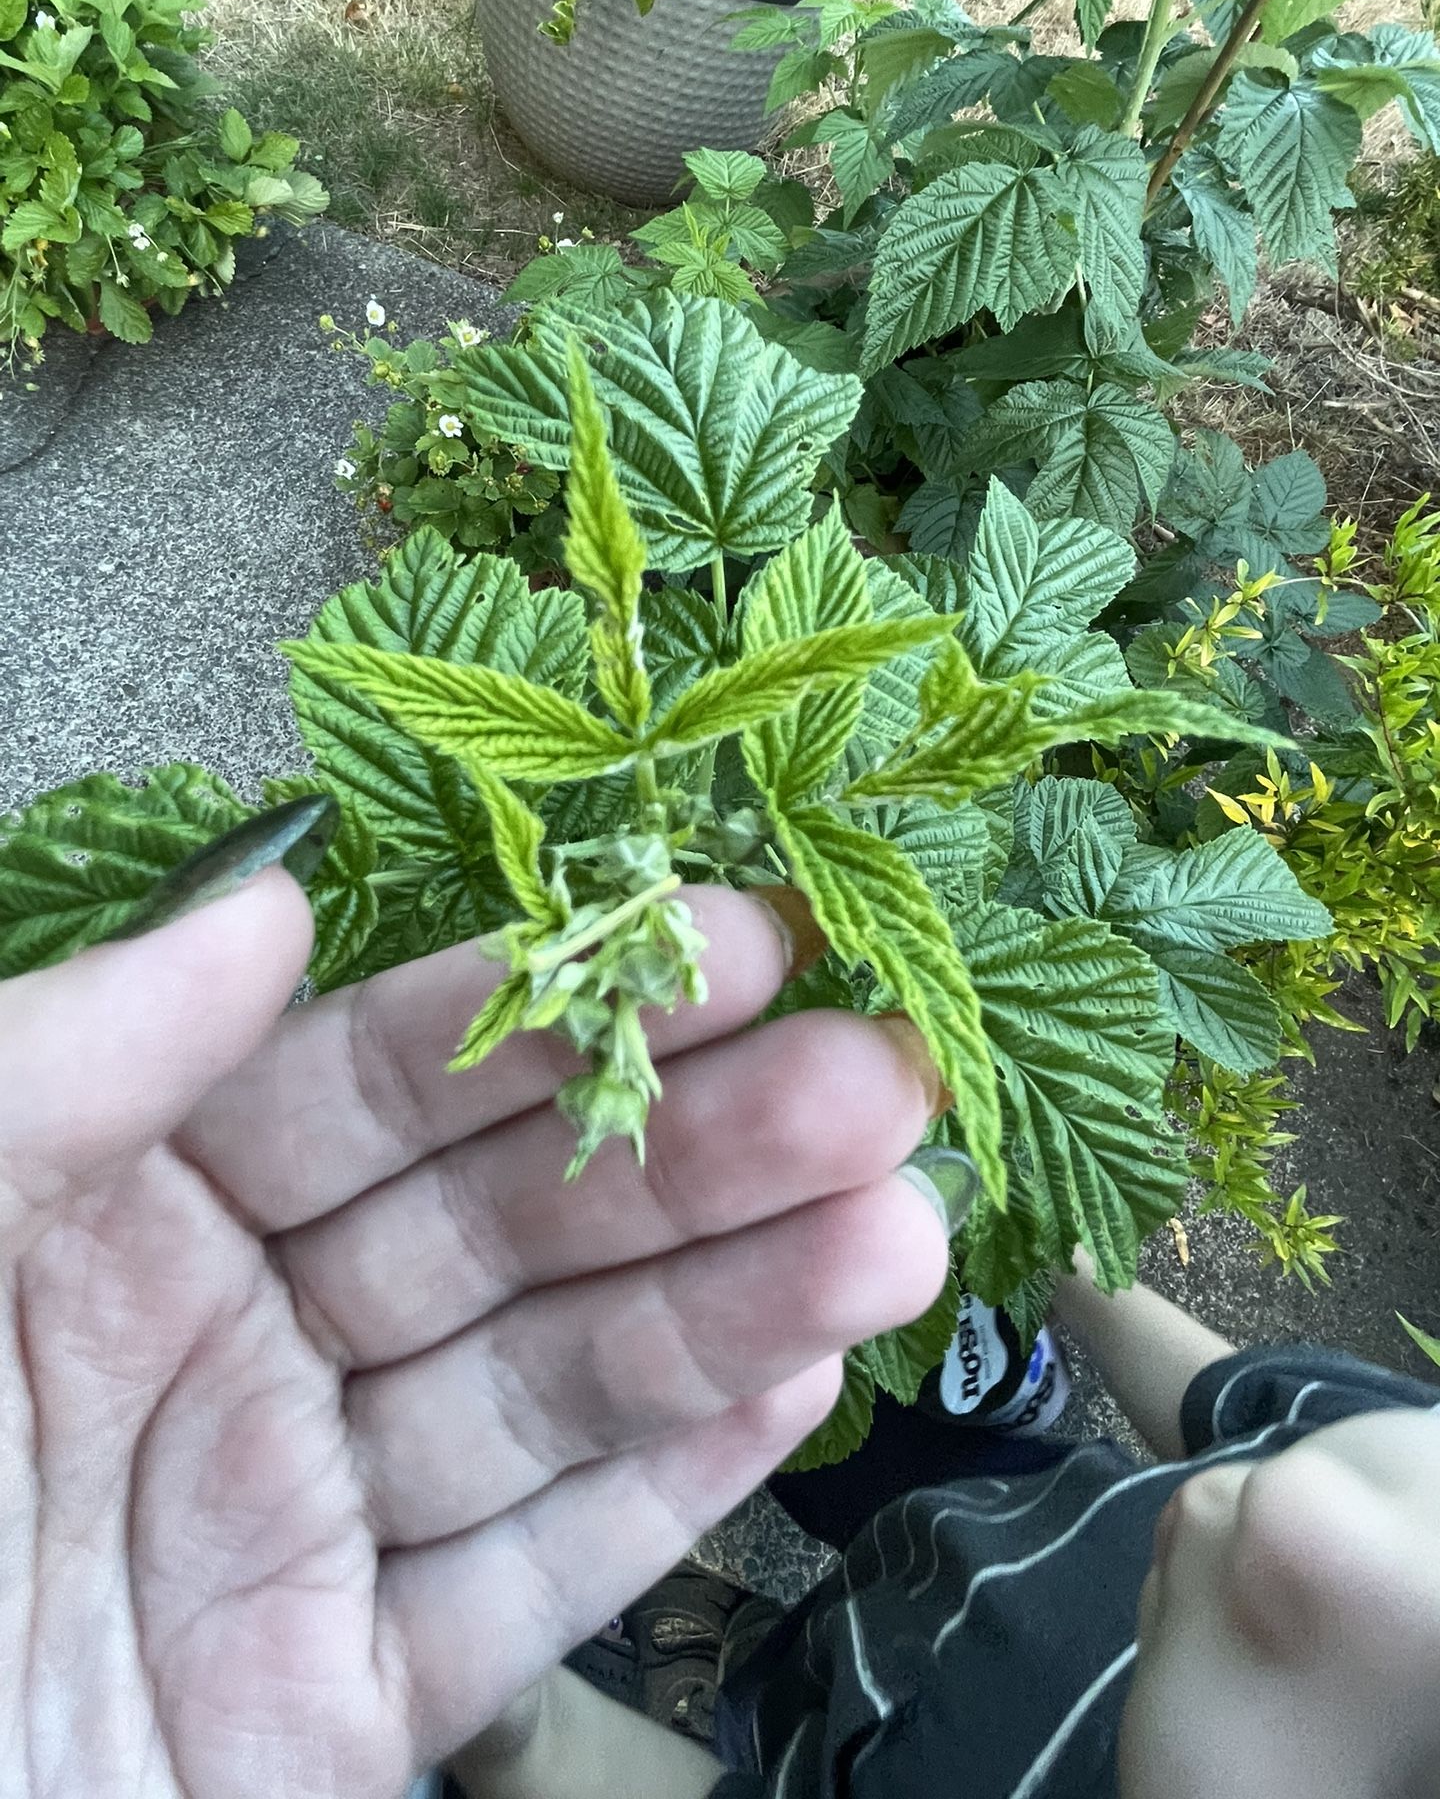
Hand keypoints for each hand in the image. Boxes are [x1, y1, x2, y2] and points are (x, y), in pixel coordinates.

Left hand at [1, 867, 945, 1797]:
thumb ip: (58, 1066)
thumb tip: (263, 905)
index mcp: (107, 1211)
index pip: (375, 1077)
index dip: (557, 1005)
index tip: (733, 934)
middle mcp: (218, 1345)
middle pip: (500, 1225)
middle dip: (698, 1144)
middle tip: (880, 1073)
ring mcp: (285, 1524)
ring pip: (541, 1392)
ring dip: (730, 1303)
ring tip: (897, 1222)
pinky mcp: (327, 1703)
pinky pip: (517, 1585)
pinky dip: (661, 1491)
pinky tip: (795, 1378)